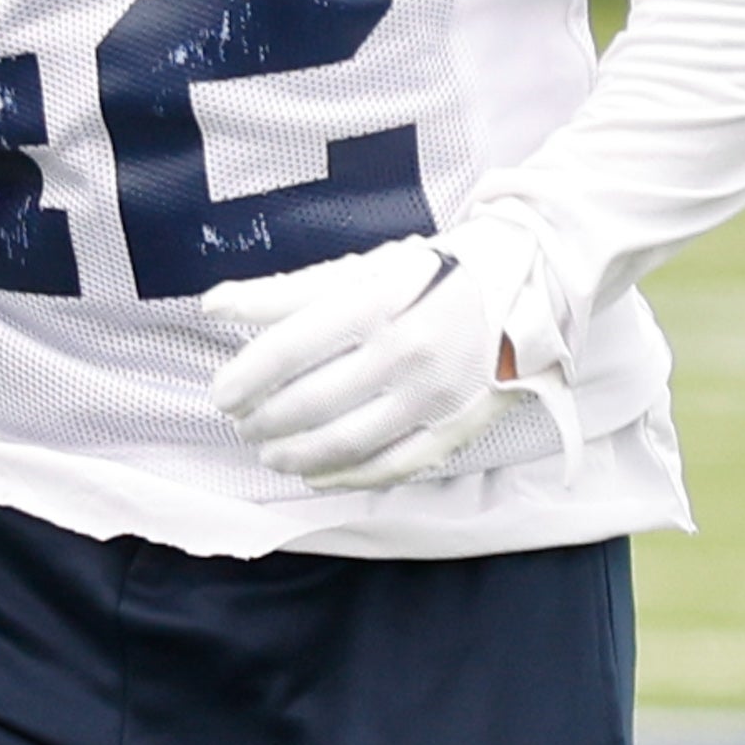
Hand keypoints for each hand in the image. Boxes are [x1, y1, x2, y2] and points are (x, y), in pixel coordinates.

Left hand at [197, 226, 571, 492]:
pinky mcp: (457, 427)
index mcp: (377, 300)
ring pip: (348, 442)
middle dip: (264, 419)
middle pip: (313, 402)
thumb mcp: (362, 267)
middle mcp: (406, 350)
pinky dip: (346, 477)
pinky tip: (317, 474)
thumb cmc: (432, 272)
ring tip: (269, 451)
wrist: (529, 284)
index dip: (245, 376)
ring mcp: (435, 395)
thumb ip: (286, 290)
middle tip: (241, 422)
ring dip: (296, 455)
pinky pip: (392, 467)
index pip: (290, 348)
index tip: (222, 391)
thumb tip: (215, 305)